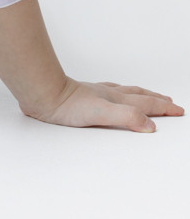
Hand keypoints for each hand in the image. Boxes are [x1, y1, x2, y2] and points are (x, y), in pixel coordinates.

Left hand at [23, 78, 183, 131]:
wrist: (42, 93)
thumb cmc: (67, 105)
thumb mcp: (102, 114)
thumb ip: (126, 118)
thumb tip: (150, 126)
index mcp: (116, 100)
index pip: (146, 104)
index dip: (163, 108)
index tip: (178, 110)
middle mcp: (108, 95)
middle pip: (138, 96)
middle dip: (156, 100)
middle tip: (169, 102)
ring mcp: (96, 94)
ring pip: (125, 92)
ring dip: (140, 95)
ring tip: (148, 95)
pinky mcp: (83, 96)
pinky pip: (108, 92)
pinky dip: (119, 94)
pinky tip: (112, 94)